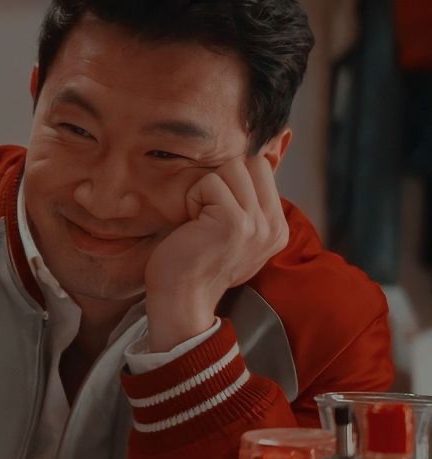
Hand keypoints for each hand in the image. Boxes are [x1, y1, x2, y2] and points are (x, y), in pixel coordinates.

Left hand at [144, 155, 288, 351]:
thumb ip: (249, 204)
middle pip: (250, 163)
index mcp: (277, 228)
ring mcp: (257, 224)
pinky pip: (210, 183)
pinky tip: (192, 225)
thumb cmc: (198, 261)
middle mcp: (274, 226)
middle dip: (222, 178)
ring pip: (232, 168)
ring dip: (206, 189)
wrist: (181, 299)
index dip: (233, 179)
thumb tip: (246, 160)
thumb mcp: (236, 234)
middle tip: (207, 211)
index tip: (217, 209)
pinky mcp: (235, 222)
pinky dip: (193, 199)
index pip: (262, 169)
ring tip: (200, 218)